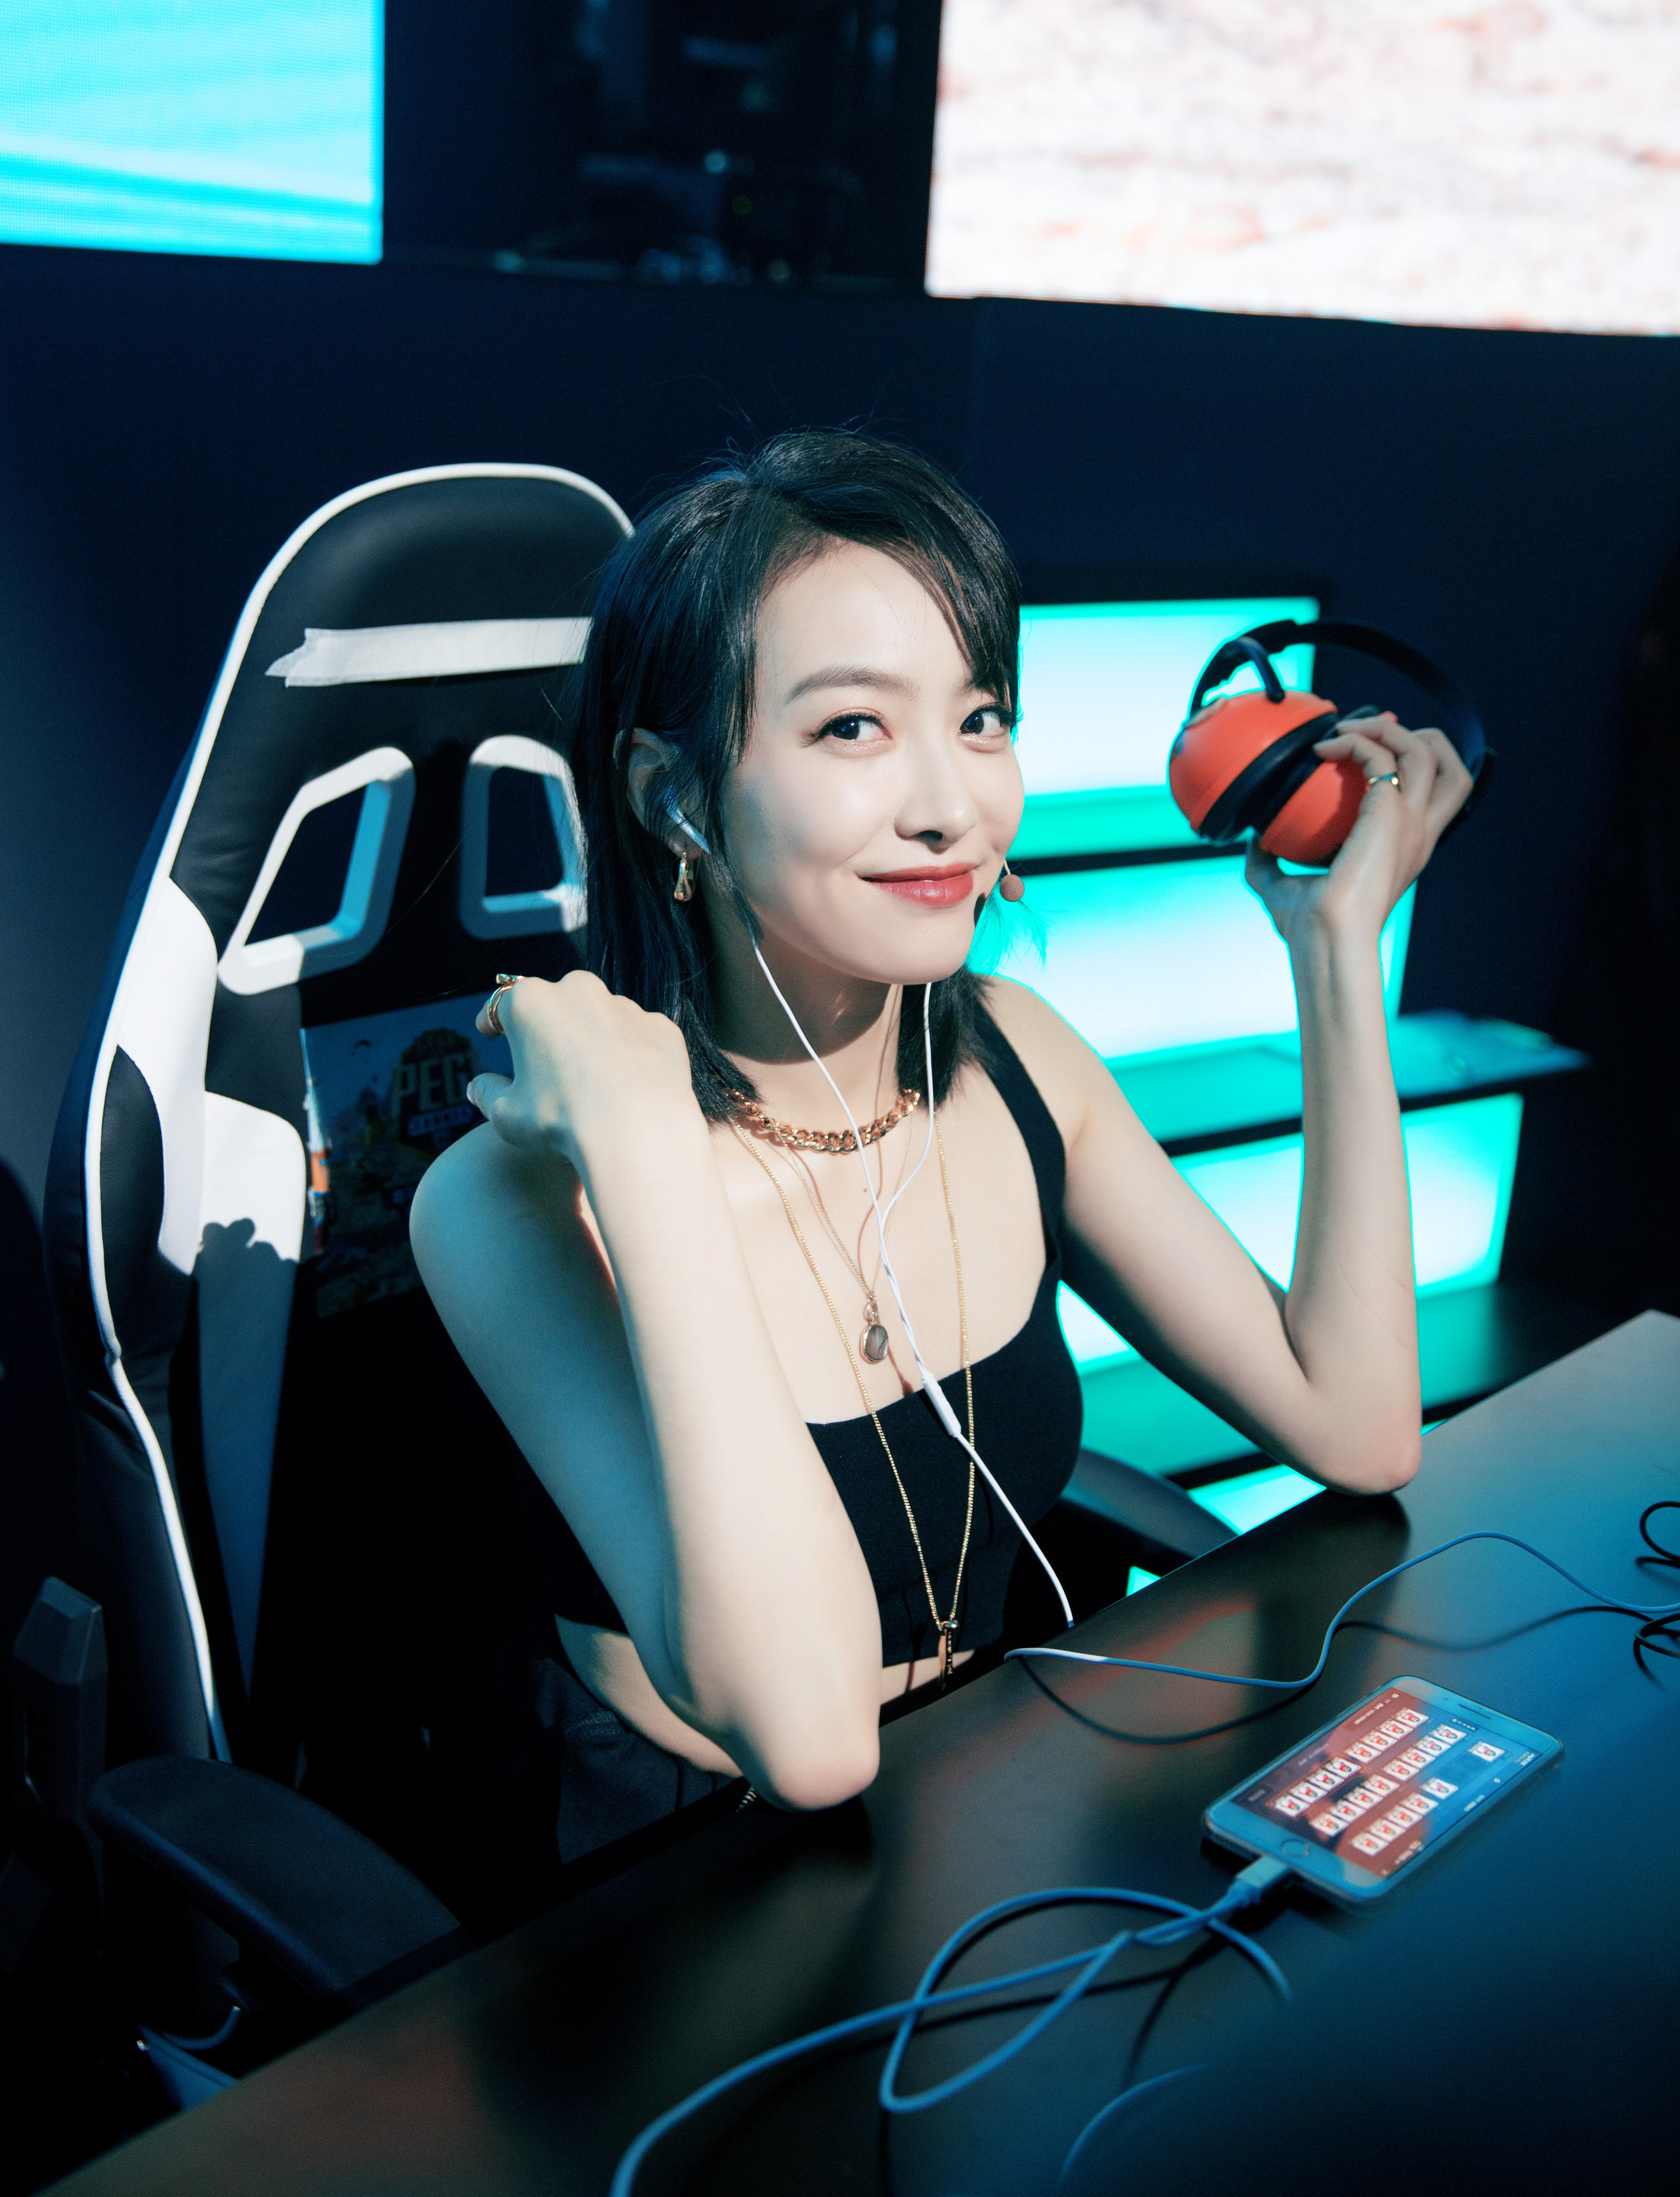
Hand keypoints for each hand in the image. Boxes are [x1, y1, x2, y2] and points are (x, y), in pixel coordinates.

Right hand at [467, 970, 700, 1164]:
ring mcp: (625, 1006)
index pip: (500, 1005)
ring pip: (600, 1017)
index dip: (492, 1021)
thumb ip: (488, 1094)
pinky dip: (630, 1054)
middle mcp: (578, 990)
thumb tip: (477, 1087)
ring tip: (592, 1079)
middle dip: (547, 1025)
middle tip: (544, 1058)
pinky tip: (627, 1085)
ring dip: (592, 1038)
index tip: (490, 1031)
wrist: (639, 1130)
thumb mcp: (507, 1115)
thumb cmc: (561, 1120)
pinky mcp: (660, 1027)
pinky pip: (637, 1037)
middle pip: (555, 1003)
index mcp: (530, 1002)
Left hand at [1243, 712, 1472, 952]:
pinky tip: (1323, 749)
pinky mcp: (1391, 814)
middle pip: (1450, 766)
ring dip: (1385, 729)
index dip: (1406, 761)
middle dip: (1416, 736)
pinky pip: (1382, 756)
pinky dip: (1355, 741)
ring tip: (1344, 729)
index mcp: (1404, 848)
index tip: (1364, 749)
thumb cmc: (1310, 928)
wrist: (1324, 940)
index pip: (1430, 792)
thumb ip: (1269, 863)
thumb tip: (1253, 842)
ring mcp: (1410, 823)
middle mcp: (1417, 832)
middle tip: (1367, 732)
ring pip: (1429, 751)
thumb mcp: (1285, 888)